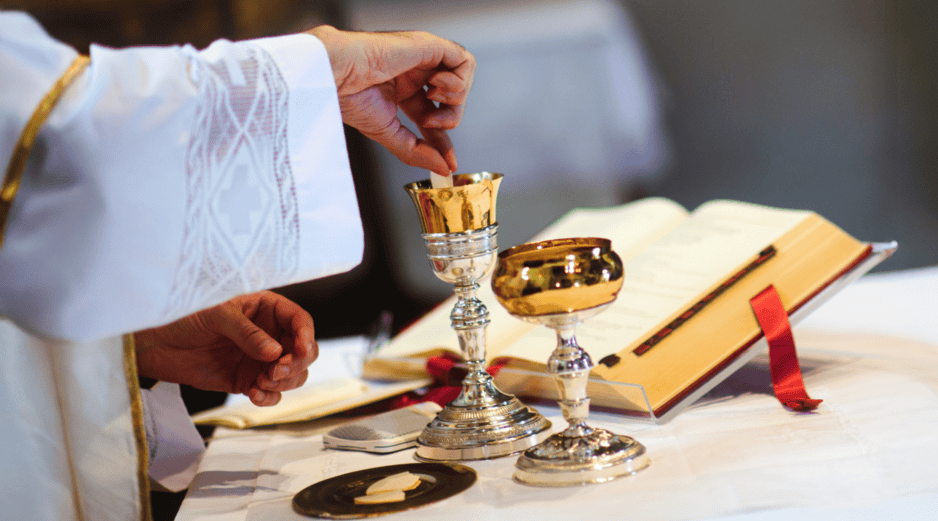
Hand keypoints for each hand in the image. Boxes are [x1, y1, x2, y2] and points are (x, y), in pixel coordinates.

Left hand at [134, 291, 316, 405]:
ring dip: (284, 382)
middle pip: (303, 351)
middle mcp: (268, 334)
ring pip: (293, 374)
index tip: (301, 349)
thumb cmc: (185, 317)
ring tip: (262, 382)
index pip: (299, 320)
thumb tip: (274, 351)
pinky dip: (269, 397)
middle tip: (277, 370)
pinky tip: (254, 393)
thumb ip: (248, 333)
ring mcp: (260, 359)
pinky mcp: (247, 380)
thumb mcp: (218, 316)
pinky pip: (271, 393)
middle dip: (296, 363)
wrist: (157, 344)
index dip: (306, 335)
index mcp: (266, 309)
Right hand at [308, 25, 474, 175]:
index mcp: (402, 90)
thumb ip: (417, 152)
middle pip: (453, 100)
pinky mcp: (431, 46)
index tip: (448, 161)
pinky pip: (465, 62)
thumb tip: (443, 168)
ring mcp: (423, 59)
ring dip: (456, 98)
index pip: (434, 116)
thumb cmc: (350, 95)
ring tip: (432, 99)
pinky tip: (436, 85)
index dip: (444, 140)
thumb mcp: (388, 133)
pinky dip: (459, 80)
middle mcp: (415, 74)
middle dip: (449, 119)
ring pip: (464, 80)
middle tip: (429, 123)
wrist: (339, 74)